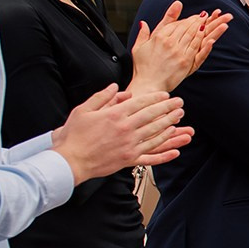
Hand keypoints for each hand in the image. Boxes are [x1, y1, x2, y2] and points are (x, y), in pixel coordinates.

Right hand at [51, 85, 190, 182]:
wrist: (69, 161)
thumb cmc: (73, 136)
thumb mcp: (83, 110)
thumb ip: (101, 97)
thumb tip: (115, 87)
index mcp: (114, 115)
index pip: (141, 103)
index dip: (156, 98)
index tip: (166, 95)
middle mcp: (125, 129)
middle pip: (152, 116)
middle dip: (168, 108)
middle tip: (179, 103)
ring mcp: (129, 145)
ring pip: (155, 134)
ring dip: (170, 125)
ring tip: (179, 118)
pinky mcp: (128, 159)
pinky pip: (150, 157)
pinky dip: (164, 155)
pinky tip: (175, 151)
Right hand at [130, 1, 229, 93]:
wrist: (148, 85)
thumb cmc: (142, 68)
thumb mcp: (139, 47)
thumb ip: (143, 34)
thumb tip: (143, 23)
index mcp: (158, 37)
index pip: (176, 24)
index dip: (186, 20)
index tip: (193, 17)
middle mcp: (169, 42)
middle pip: (186, 27)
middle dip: (196, 20)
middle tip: (204, 16)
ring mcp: (178, 52)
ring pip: (193, 35)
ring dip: (202, 26)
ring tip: (209, 20)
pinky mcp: (186, 61)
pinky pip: (196, 47)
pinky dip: (203, 39)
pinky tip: (208, 34)